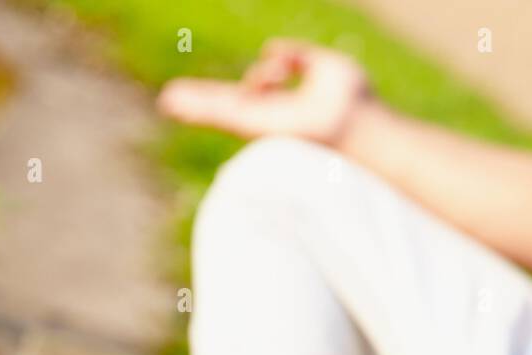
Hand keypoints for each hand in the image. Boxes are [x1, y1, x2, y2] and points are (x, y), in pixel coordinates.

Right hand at [156, 38, 371, 145]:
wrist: (362, 124)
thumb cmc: (357, 102)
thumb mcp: (325, 65)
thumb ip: (298, 55)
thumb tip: (269, 49)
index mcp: (285, 105)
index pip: (252, 93)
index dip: (245, 84)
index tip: (246, 82)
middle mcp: (270, 117)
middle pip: (228, 105)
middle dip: (202, 100)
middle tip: (173, 97)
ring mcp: (262, 124)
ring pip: (220, 112)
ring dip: (194, 104)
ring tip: (169, 100)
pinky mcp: (258, 127)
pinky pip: (224, 114)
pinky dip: (200, 108)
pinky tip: (175, 102)